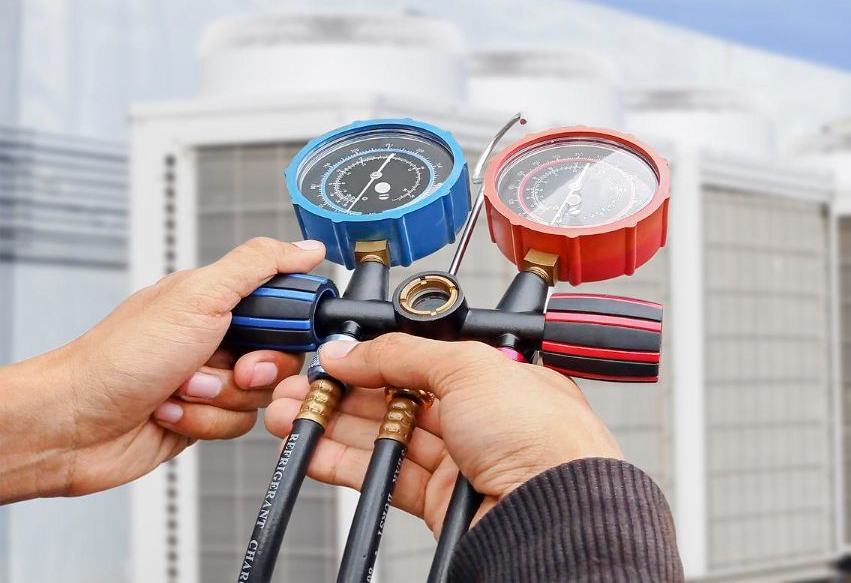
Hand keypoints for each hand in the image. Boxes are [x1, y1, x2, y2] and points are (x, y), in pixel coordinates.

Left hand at [0, 237, 325, 502]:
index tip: (270, 334)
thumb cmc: (119, 357)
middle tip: (227, 366)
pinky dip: (205, 421)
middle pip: (281, 355)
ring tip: (180, 389)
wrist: (73, 423)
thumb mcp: (198, 296)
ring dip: (220, 397)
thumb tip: (306, 247)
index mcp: (216, 300)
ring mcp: (208, 379)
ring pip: (260, 394)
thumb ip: (258, 265)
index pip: (286, 305)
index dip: (288, 325)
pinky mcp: (202, 416)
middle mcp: (215, 337)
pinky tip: (170, 410)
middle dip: (254, 368)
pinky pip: (238, 424)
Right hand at [264, 333, 620, 532]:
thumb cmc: (542, 437)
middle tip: (301, 385)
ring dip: (334, 424)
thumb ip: (406, 354)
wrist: (551, 510)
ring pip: (385, 437)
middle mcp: (482, 417)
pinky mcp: (440, 501)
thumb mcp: (470, 367)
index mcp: (499, 377)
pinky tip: (313, 448)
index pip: (424, 360)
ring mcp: (461, 461)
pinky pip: (383, 475)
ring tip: (289, 413)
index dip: (377, 358)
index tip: (335, 356)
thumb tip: (356, 350)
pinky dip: (344, 462)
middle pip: (398, 399)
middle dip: (345, 390)